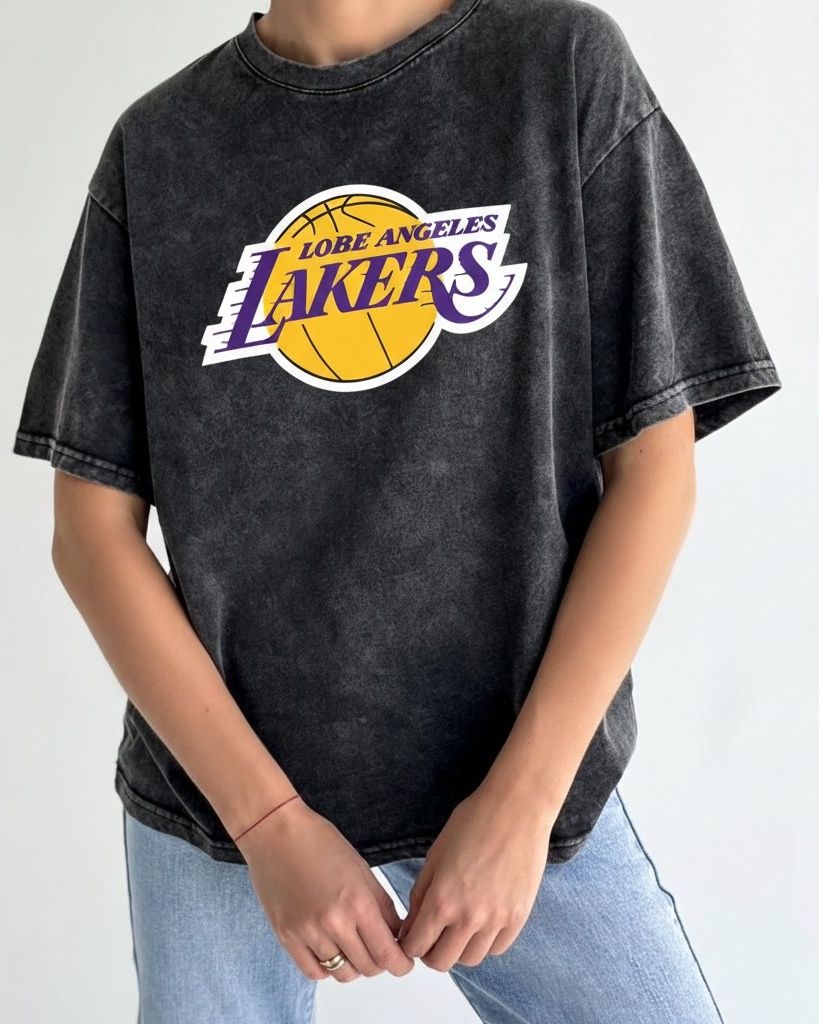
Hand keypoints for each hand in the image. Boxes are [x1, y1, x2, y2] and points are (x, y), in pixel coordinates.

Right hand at [236, 797, 414, 982]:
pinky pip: (314, 971)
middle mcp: (334, 923)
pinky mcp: (286, 937)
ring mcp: (307, 933)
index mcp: (358, 903)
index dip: (401, 965)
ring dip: (354, 964)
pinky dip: (327, 967)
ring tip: (353, 944)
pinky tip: (331, 949)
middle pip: (367, 968)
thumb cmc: (319, 842)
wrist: (275, 833)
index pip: (387, 954)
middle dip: (380, 961)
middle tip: (379, 947)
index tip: (404, 963)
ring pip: (342, 973)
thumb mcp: (362, 869)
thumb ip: (382, 906)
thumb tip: (396, 935)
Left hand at [397, 784, 553, 970]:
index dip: (409, 944)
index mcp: (442, 900)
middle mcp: (469, 917)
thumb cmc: (473, 822)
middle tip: (432, 935)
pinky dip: (485, 943)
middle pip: (442, 962)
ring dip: (458, 949)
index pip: (417, 946)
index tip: (411, 936)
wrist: (516, 809)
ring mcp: (496, 920)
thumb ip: (421, 893)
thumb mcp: (435, 854)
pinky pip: (497, 948)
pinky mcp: (518, 917)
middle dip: (430, 952)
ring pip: (470, 960)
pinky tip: (481, 923)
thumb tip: (412, 924)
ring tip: (457, 928)